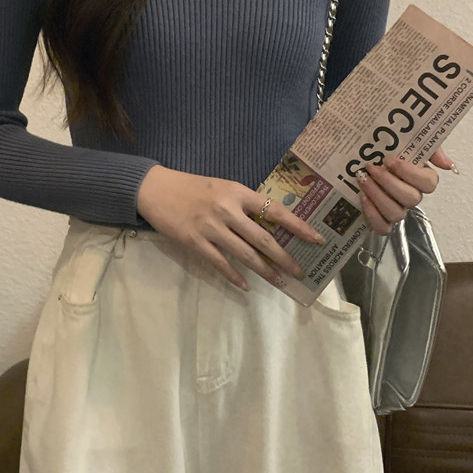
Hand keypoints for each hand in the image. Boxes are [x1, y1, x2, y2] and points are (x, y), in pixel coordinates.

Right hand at [137, 165, 325, 290]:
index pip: (275, 211)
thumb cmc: (192, 187)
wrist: (155, 189)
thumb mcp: (223, 187)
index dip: (298, 226)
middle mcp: (228, 210)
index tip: (317, 238)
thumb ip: (243, 203)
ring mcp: (211, 228)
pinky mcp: (195, 242)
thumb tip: (269, 223)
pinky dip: (234, 276)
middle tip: (300, 272)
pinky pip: (220, 264)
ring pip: (245, 255)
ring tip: (279, 282)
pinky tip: (245, 286)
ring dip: (265, 271)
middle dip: (285, 258)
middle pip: (264, 239)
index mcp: (238, 192)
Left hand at [356, 146, 456, 235]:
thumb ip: (430, 148)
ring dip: (378, 196)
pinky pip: (383, 227)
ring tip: (363, 180)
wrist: (358, 156)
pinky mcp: (380, 220)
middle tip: (372, 168)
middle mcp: (411, 195)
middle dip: (389, 182)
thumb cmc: (382, 147)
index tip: (390, 160)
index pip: (429, 182)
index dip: (410, 173)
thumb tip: (447, 164)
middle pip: (412, 199)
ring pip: (397, 214)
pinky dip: (373, 215)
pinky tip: (363, 197)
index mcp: (421, 177)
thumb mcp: (408, 139)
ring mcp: (397, 209)